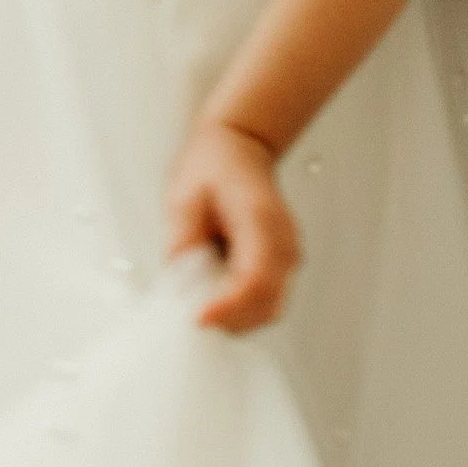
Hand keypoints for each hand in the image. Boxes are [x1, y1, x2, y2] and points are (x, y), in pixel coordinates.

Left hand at [165, 117, 299, 332]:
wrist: (241, 147)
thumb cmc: (215, 165)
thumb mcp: (185, 196)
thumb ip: (182, 239)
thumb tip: (179, 282)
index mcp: (260, 216)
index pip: (256, 276)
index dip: (228, 306)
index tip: (199, 317)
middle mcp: (283, 238)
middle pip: (268, 302)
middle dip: (230, 319)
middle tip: (194, 310)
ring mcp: (287, 253)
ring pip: (271, 308)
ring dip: (237, 318)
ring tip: (205, 300)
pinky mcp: (282, 263)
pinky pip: (269, 300)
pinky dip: (244, 309)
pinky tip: (219, 295)